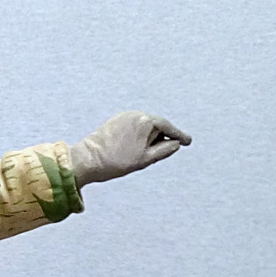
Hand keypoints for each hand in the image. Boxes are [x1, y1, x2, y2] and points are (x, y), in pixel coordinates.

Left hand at [69, 111, 190, 185]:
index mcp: (146, 121)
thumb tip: (176, 144)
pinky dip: (138, 136)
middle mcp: (136, 114)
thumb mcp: (146, 159)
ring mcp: (124, 116)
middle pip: (156, 126)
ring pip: (144, 127)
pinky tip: (132, 149)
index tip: (188, 142)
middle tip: (163, 152)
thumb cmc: (116, 161)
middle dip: (161, 138)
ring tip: (140, 155)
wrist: (87, 160)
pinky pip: (133, 127)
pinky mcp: (115, 121)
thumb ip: (165, 150)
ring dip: (148, 138)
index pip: (168, 127)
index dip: (179, 136)